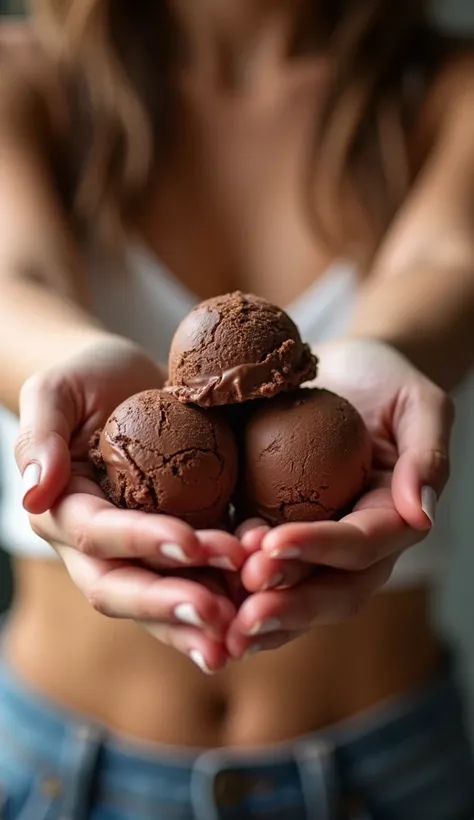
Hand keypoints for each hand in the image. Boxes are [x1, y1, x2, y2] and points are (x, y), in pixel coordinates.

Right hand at [15, 336, 245, 672]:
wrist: (128, 380)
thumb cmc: (87, 377)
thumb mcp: (55, 390)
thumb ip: (41, 437)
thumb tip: (31, 494)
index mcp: (64, 510)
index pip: (98, 535)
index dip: (141, 542)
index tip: (190, 544)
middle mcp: (99, 544)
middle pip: (125, 588)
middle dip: (171, 605)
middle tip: (221, 619)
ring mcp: (142, 550)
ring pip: (165, 597)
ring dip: (202, 618)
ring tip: (248, 629)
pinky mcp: (182, 542)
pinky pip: (202, 578)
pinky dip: (231, 595)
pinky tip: (268, 601)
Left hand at [226, 339, 453, 659]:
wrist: (342, 371)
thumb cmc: (385, 380)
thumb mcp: (419, 404)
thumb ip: (427, 456)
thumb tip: (422, 516)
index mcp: (391, 519)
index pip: (359, 546)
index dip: (318, 549)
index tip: (272, 545)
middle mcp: (352, 544)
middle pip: (328, 590)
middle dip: (287, 605)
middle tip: (243, 614)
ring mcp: (311, 544)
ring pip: (290, 594)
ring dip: (254, 611)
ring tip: (217, 619)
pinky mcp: (271, 532)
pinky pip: (253, 569)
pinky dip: (227, 586)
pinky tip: (193, 590)